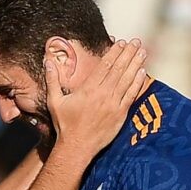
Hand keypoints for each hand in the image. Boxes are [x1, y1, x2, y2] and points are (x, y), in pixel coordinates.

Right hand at [48, 37, 149, 155]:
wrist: (76, 147)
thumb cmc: (64, 125)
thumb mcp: (54, 101)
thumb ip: (52, 80)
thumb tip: (48, 61)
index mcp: (88, 89)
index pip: (104, 65)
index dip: (114, 52)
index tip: (120, 42)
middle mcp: (102, 94)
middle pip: (118, 69)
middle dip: (128, 53)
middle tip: (136, 41)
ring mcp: (113, 104)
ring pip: (127, 79)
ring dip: (136, 64)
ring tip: (142, 52)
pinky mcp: (120, 114)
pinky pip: (131, 94)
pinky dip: (137, 82)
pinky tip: (142, 72)